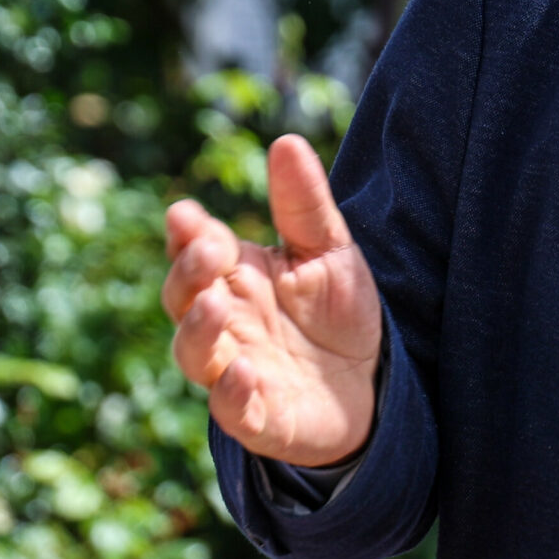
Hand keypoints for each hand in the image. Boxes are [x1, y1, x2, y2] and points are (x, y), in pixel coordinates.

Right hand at [162, 134, 382, 467]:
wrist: (376, 388)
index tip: (186, 215)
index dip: (185, 234)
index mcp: (235, 277)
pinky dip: (232, 392)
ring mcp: (234, 371)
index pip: (194, 249)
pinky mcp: (257, 418)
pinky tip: (245, 371)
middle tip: (209, 248)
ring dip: (198, 329)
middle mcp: (225, 323)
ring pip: (193, 353)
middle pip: (182, 297)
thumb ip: (305, 204)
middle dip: (188, 272)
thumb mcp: (330, 252)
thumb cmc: (338, 316)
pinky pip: (233, 409)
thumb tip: (285, 140)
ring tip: (215, 305)